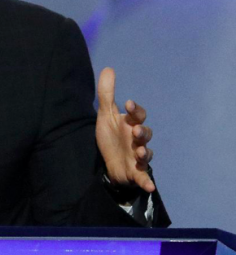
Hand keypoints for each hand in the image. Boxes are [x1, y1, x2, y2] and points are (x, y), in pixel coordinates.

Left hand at [96, 67, 154, 192]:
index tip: (129, 104)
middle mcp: (137, 140)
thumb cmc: (110, 136)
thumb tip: (108, 68)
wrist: (108, 162)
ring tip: (140, 152)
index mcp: (131, 124)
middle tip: (136, 130)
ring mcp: (138, 156)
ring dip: (145, 153)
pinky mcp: (135, 172)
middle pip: (146, 134)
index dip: (136, 110)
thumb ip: (107, 93)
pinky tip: (149, 186)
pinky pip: (143, 177)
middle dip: (143, 132)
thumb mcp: (105, 115)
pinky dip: (146, 181)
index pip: (139, 115)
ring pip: (146, 154)